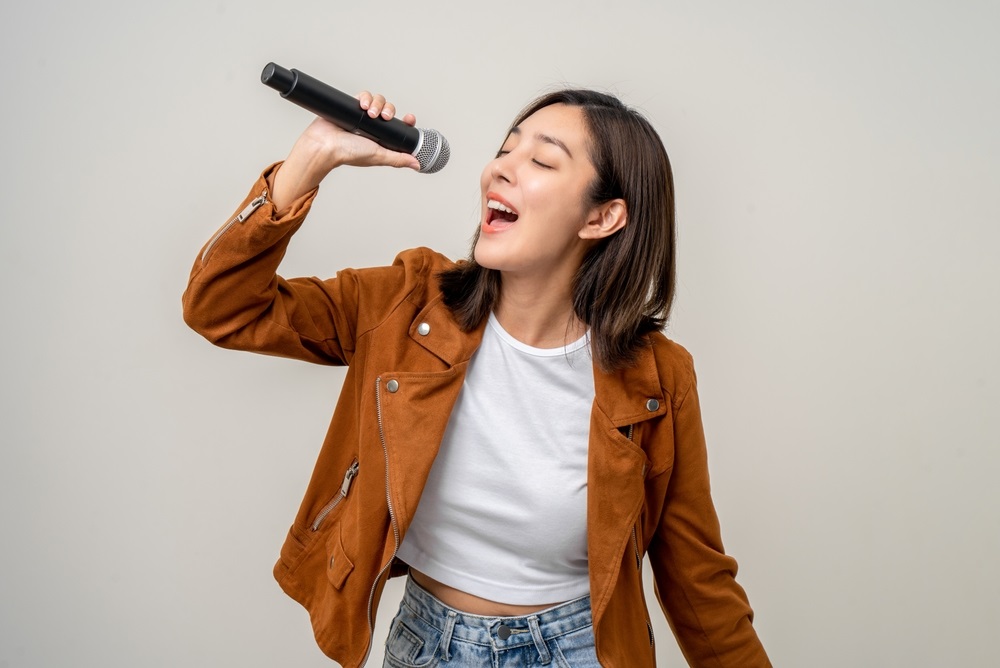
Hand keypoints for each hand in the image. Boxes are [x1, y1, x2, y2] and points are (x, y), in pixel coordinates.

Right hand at [272, 91, 419, 209]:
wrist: (326, 144)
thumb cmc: (349, 153)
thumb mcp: (379, 156)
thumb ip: (398, 159)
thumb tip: (416, 164)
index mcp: (381, 139)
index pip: (399, 126)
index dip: (406, 121)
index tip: (409, 118)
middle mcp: (373, 127)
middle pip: (389, 110)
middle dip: (389, 110)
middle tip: (384, 117)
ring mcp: (362, 116)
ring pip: (378, 101)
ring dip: (377, 103)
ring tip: (370, 113)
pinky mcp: (352, 106)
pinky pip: (364, 95)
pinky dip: (366, 97)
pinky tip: (363, 105)